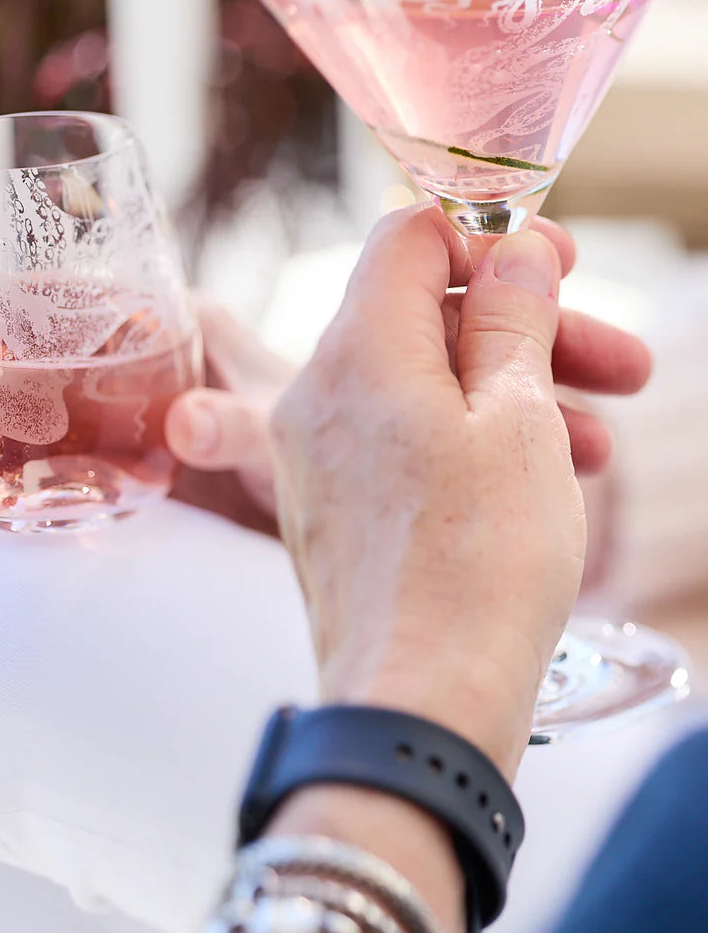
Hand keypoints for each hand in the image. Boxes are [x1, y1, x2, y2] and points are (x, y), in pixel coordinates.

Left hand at [165, 216, 649, 532]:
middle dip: (523, 329)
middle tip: (622, 363)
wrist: (418, 701)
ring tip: (601, 443)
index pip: (405, 239)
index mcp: (356, 349)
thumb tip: (511, 249)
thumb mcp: (519, 418)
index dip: (486, 237)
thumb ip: (511, 318)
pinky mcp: (329, 505)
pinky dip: (466, 441)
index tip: (556, 263)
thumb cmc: (477, 559)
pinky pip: (399, 442)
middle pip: (423, 318)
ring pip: (420, 386)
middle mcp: (318, 391)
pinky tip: (540, 479)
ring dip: (511, 394)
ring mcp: (316, 452)